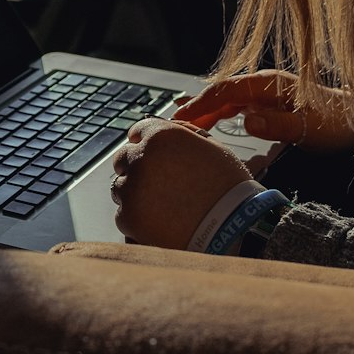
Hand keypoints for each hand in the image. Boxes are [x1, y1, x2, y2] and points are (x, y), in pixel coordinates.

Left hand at [109, 117, 251, 248]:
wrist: (232, 228)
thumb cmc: (228, 187)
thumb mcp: (211, 147)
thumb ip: (182, 133)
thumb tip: (164, 125)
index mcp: (161, 136)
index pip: (138, 131)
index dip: (146, 143)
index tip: (153, 155)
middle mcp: (141, 158)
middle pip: (123, 159)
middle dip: (137, 168)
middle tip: (159, 184)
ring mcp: (132, 189)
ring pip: (121, 187)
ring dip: (136, 193)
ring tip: (164, 205)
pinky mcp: (128, 217)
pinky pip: (124, 214)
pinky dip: (137, 218)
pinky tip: (161, 221)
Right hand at [172, 69, 353, 153]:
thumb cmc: (334, 122)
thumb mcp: (307, 128)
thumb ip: (277, 125)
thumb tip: (246, 121)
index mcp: (268, 85)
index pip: (225, 91)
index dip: (201, 103)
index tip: (180, 117)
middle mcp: (263, 85)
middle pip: (221, 93)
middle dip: (196, 106)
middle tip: (172, 124)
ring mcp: (265, 93)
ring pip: (226, 99)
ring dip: (204, 110)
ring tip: (182, 123)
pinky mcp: (268, 103)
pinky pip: (236, 106)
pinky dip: (218, 113)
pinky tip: (207, 122)